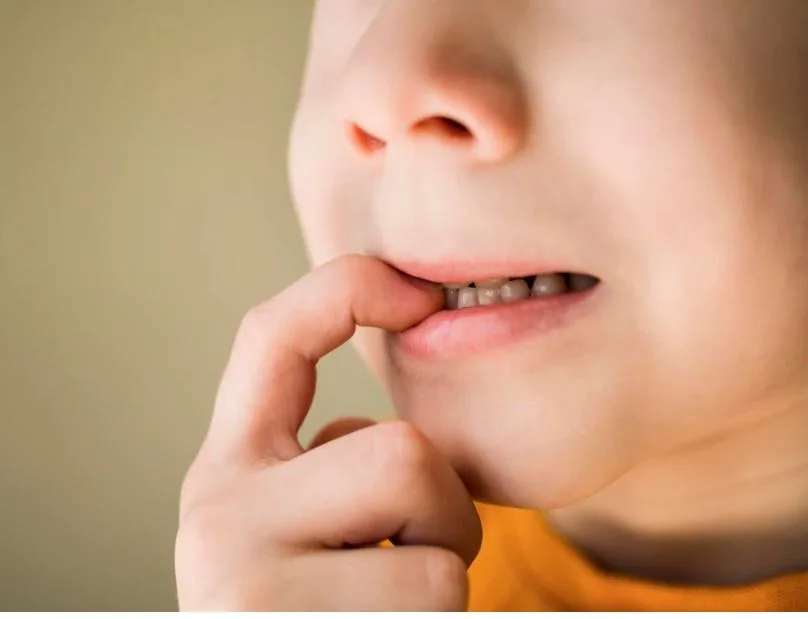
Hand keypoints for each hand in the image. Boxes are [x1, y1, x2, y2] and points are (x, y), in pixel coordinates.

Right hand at [175, 255, 481, 610]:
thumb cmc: (318, 613)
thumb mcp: (304, 527)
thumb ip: (329, 463)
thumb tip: (387, 403)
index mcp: (228, 472)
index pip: (272, 337)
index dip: (348, 290)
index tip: (418, 292)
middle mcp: (216, 517)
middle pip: (398, 449)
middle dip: (441, 507)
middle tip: (409, 561)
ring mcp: (249, 585)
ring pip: (429, 530)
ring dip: (442, 572)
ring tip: (389, 612)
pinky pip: (434, 595)